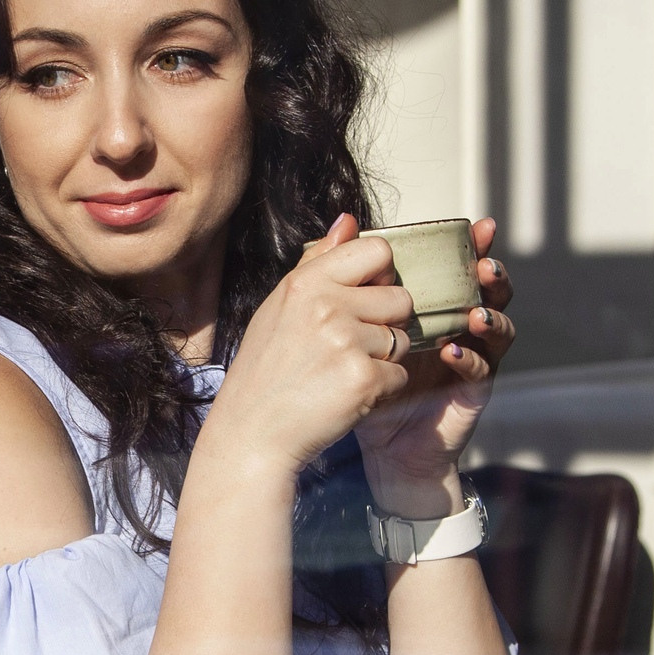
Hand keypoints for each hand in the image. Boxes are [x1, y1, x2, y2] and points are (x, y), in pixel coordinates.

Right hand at [203, 216, 417, 479]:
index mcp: (306, 282)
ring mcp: (347, 342)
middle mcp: (327, 305)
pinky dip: (381, 390)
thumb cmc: (265, 371)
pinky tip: (346, 397)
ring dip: (382, 359)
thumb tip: (350, 220)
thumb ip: (318, 262)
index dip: (380, 276)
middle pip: (400, 297)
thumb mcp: (280, 307)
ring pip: (402, 339)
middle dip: (385, 323)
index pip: (378, 250)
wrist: (251, 433)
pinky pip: (400, 375)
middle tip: (347, 348)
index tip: (363, 299)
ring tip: (340, 374)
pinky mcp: (364, 379)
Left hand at [323, 216, 516, 516]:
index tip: (478, 227)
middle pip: (490, 293)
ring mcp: (473, 359)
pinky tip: (453, 351)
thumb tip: (346, 220)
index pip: (463, 270)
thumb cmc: (363, 382)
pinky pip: (481, 370)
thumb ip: (345, 272)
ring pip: (499, 329)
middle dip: (492, 274)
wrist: (375, 445)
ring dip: (490, 316)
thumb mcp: (347, 322)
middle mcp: (462, 329)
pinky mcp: (473, 392)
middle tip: (485, 263)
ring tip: (475, 312)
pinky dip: (470, 358)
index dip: (475, 248)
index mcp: (437, 308)